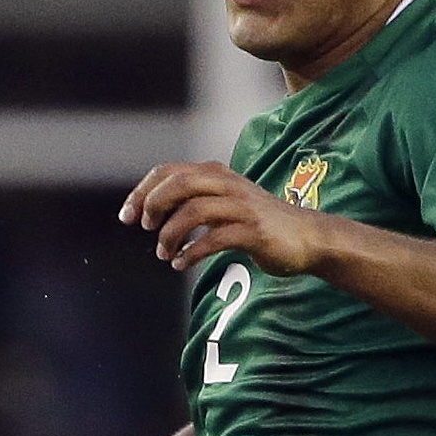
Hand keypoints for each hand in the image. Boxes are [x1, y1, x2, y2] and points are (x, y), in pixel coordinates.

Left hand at [121, 161, 327, 274]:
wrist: (308, 237)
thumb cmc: (259, 223)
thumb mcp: (223, 204)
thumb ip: (192, 201)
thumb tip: (151, 210)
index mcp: (216, 175)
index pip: (168, 171)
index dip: (142, 192)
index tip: (127, 216)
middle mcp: (228, 185)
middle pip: (179, 183)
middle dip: (153, 206)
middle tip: (145, 229)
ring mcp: (242, 207)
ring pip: (193, 211)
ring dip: (170, 235)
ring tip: (164, 253)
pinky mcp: (254, 231)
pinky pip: (213, 239)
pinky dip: (190, 253)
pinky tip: (181, 264)